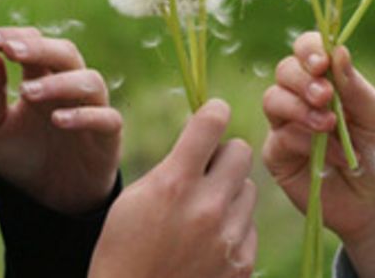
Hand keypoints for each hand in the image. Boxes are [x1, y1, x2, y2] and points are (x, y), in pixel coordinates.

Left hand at [0, 27, 120, 214]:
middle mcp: (69, 87)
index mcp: (40, 78)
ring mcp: (92, 108)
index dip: (13, 36)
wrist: (46, 201)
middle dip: (39, 47)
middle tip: (10, 50)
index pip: (34, 43)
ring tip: (27, 93)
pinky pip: (106, 117)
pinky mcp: (108, 136)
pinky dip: (84, 116)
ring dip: (59, 82)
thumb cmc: (21, 158)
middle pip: (65, 52)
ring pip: (89, 80)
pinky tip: (57, 121)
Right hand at [89, 100, 257, 276]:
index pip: (211, 124)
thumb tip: (204, 139)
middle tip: (206, 170)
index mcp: (174, 184)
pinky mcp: (242, 263)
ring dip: (230, 192)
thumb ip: (173, 166)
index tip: (213, 114)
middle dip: (223, 155)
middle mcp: (207, 207)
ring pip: (249, 188)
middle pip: (240, 150)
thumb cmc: (124, 248)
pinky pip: (250, 225)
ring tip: (203, 212)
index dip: (214, 113)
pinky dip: (233, 227)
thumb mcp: (135, 198)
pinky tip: (208, 242)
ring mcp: (228, 238)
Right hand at [261, 32, 374, 277]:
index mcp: (329, 81)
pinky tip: (332, 156)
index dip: (308, 50)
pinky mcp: (278, 156)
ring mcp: (287, 126)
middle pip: (285, 70)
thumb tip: (338, 50)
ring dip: (301, 109)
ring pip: (273, 99)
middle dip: (303, 80)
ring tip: (330, 127)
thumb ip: (355, 86)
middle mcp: (303, 98)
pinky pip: (278, 137)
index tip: (321, 63)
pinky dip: (304, 142)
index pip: (307, 50)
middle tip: (326, 97)